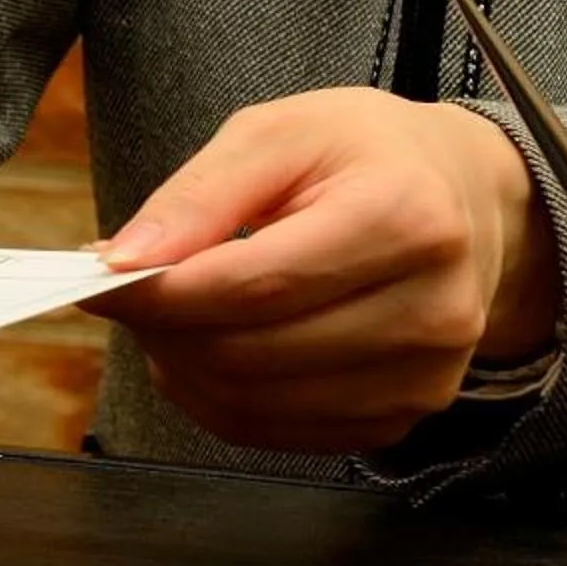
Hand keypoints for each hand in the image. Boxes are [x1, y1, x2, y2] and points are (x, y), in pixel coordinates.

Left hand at [81, 88, 558, 454]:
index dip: (162, 292)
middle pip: (249, 354)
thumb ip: (199, 194)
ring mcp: (423, 376)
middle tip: (132, 293)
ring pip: (253, 404)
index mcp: (407, 219)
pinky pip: (276, 433)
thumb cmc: (366, 156)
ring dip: (185, 368)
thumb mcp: (280, 133)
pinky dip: (220, 399)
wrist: (464, 201)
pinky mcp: (402, 416)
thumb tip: (124, 260)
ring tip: (173, 316)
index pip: (255, 285)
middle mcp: (431, 309)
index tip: (102, 279)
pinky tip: (213, 349)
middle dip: (165, 329)